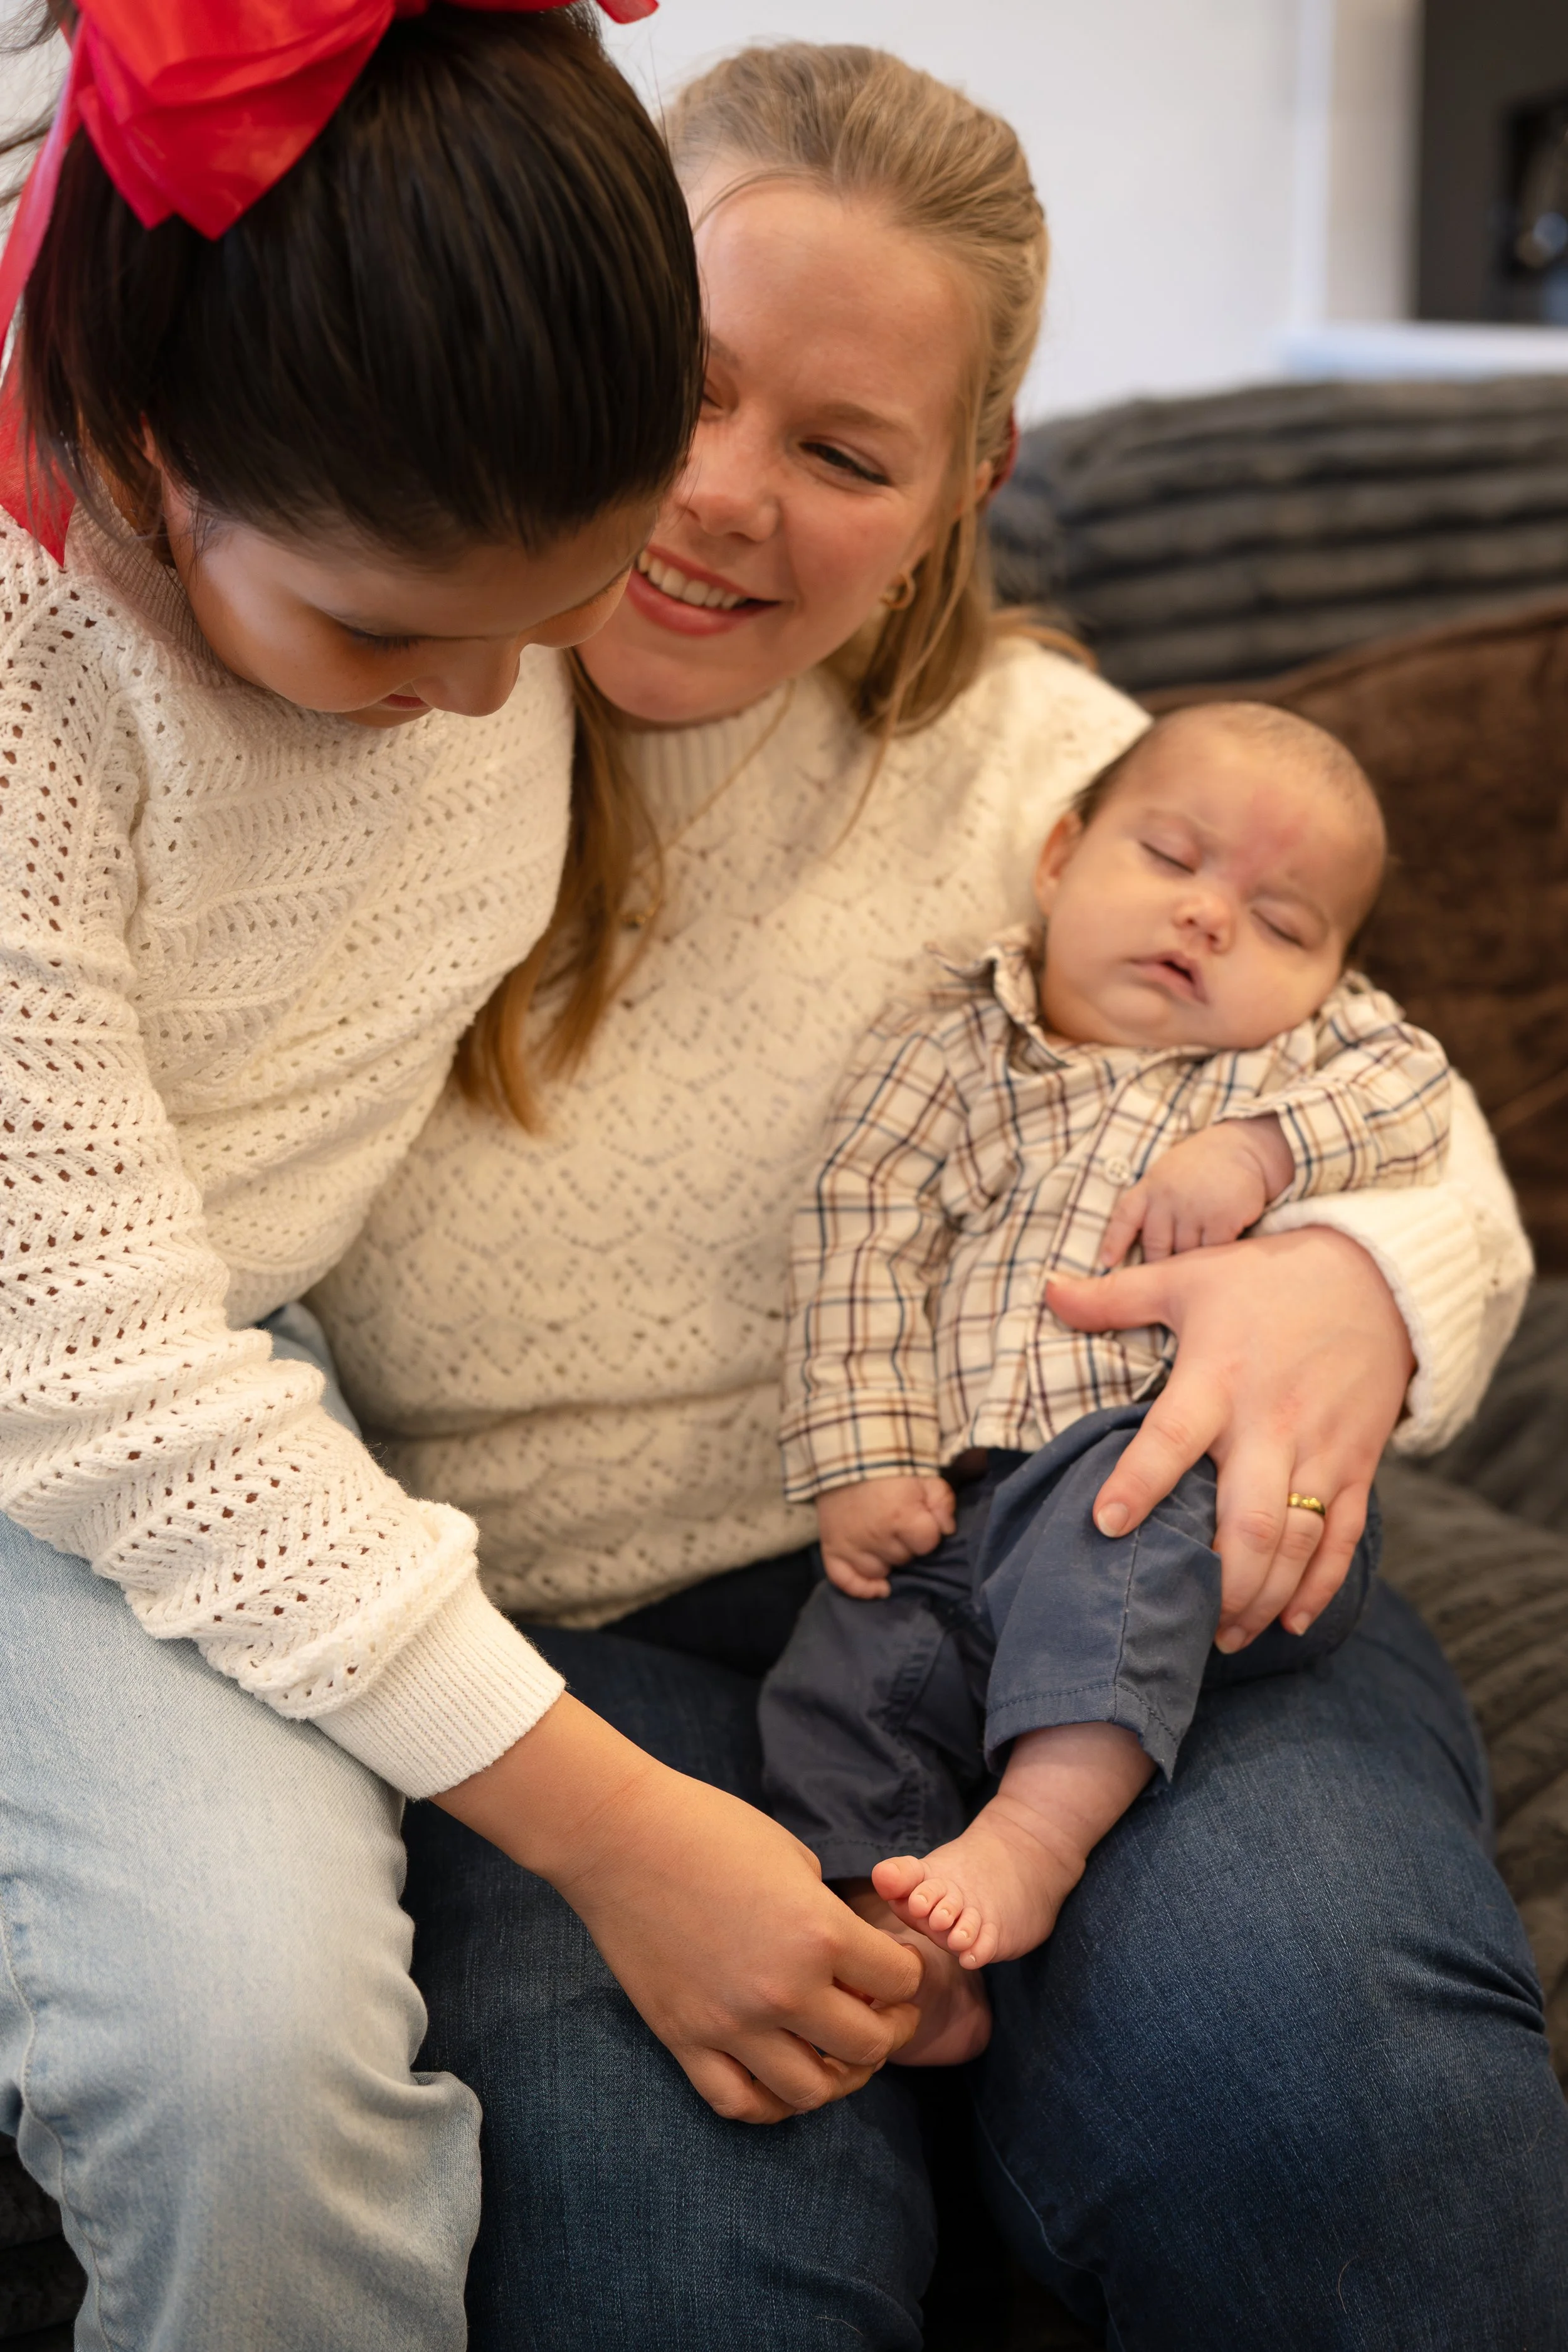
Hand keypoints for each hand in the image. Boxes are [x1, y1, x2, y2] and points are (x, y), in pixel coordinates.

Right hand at [435, 1696, 922, 2123]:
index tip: (893, 1967)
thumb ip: (828, 1914)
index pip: (901, 1982)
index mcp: (820, 1933)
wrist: (618, 1836)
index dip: (906, 1974)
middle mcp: (783, 1990)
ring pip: (811, 2092)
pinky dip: (770, 2101)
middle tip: (877, 2012)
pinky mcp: (684, 2040)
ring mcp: (731, 2024)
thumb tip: (850, 1957)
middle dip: (886, 2030)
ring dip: (836, 2076)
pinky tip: (780, 2073)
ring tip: (832, 2049)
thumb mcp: (794, 1858)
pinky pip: (740, 2102)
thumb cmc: (709, 1828)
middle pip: (867, 2046)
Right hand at [818, 1474, 955, 1597]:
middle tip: (900, 1524)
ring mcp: (852, 1546)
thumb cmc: (891, 1469)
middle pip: (904, 1558)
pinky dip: (861, 1588)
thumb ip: (943, 1502)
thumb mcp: (926, 1478)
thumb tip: (948, 1530)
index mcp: (901, 1518)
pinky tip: (879, 1587)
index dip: (927, 1532)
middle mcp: (876, 1537)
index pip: (927, 1544)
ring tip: (885, 1539)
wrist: (847, 1456)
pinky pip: (845, 1582)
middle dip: (907, 1544)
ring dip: (886, 1559)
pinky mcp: (832, 1549)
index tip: (921, 1518)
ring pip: (880, 1571)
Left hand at [1048, 1226, 1411, 1647]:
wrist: (1381, 1277)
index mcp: (1220, 1379)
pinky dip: (1321, 1585)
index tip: (1106, 1526)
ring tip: (1227, 1636)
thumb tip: (1046, 1291)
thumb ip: (1116, 1296)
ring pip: (1296, 1542)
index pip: (1174, 1438)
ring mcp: (1322, 1450)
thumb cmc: (1270, 1280)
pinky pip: (1345, 1537)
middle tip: (1185, 1621)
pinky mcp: (1360, 1465)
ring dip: (1263, 1597)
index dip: (1140, 1482)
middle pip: (1249, 1519)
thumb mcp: (1191, 1276)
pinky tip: (1290, 1622)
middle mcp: (1273, 1424)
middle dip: (1220, 1581)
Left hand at [1101, 1116, 1293, 1265]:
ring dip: (1189, 1263)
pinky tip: (1219, 1257)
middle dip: (1158, 1264)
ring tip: (1195, 1269)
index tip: (1106, 1263)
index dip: (1114, 1242)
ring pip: (1185, 1254)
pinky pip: (1213, 1252)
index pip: (1124, 1217)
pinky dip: (1215, 1258)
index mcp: (1150, 1188)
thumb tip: (1124, 1248)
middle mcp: (1168, 1199)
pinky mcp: (1223, 1219)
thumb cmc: (1196, 1169)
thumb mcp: (1163, 1176)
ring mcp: (1195, 1209)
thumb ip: (1148, 1205)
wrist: (1241, 1148)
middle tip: (1164, 1278)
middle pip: (1156, 1247)